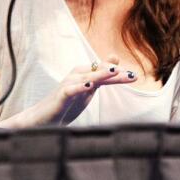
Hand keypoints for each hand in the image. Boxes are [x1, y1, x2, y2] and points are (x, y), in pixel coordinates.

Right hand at [0, 55, 137, 126]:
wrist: (44, 118)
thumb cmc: (67, 104)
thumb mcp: (88, 89)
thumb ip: (101, 76)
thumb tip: (116, 61)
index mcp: (84, 74)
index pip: (105, 70)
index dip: (119, 73)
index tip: (135, 77)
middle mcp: (76, 75)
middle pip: (99, 71)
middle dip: (116, 73)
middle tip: (132, 76)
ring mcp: (68, 85)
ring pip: (87, 77)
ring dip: (101, 74)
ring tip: (114, 71)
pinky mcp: (61, 96)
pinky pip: (71, 89)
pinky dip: (80, 86)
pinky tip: (89, 85)